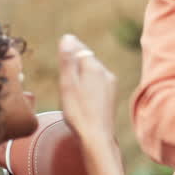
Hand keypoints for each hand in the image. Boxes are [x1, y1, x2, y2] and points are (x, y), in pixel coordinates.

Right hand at [57, 34, 116, 150]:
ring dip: (83, 70)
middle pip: (88, 59)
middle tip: (66, 54)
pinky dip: (88, 81)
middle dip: (77, 57)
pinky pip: (98, 82)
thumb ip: (67, 60)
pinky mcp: (111, 96)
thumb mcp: (67, 84)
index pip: (80, 49)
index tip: (64, 43)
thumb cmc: (78, 112)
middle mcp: (106, 73)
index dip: (70, 47)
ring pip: (94, 70)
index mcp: (94, 67)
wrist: (97, 137)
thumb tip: (68, 37)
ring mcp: (110, 85)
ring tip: (72, 72)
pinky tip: (82, 90)